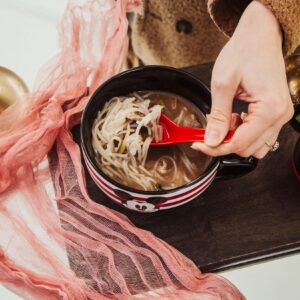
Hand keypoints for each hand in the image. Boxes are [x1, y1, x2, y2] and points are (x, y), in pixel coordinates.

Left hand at [192, 1, 293, 158]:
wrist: (259, 35)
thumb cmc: (244, 52)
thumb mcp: (223, 84)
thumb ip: (218, 117)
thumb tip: (212, 140)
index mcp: (270, 109)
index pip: (239, 144)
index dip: (215, 148)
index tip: (199, 144)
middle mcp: (280, 115)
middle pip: (247, 148)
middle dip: (224, 142)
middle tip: (210, 128)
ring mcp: (280, 115)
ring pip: (255, 146)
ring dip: (235, 138)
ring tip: (225, 120)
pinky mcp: (276, 112)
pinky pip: (260, 135)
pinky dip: (244, 132)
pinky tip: (234, 118)